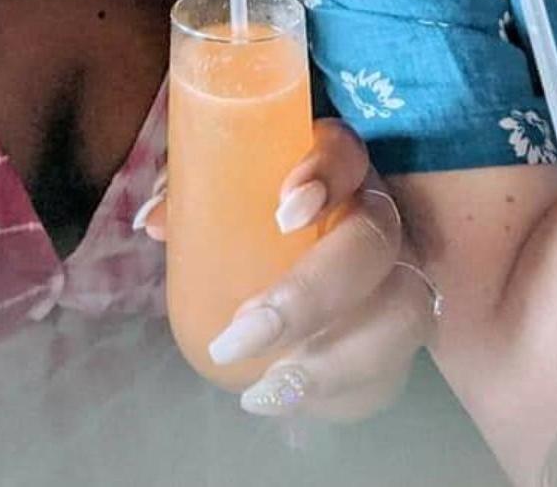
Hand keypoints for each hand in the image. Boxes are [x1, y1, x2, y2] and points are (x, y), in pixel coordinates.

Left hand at [137, 120, 435, 420]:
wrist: (308, 269)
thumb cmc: (255, 220)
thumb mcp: (223, 199)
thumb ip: (192, 200)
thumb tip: (155, 223)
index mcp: (336, 168)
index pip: (347, 153)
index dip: (326, 174)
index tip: (282, 212)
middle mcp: (379, 217)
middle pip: (374, 244)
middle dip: (311, 294)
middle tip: (240, 332)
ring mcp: (400, 279)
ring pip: (401, 313)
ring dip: (334, 361)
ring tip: (262, 390)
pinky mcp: (396, 339)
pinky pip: (391, 372)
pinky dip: (340, 395)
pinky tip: (283, 403)